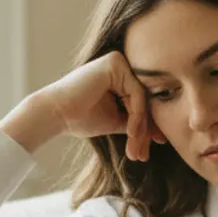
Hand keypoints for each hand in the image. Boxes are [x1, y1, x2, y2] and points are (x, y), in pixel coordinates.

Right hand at [1, 52, 165, 157]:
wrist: (55, 114)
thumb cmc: (81, 118)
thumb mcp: (117, 121)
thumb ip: (137, 123)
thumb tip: (162, 134)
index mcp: (121, 76)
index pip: (143, 104)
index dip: (146, 130)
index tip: (145, 153)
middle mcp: (122, 65)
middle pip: (145, 102)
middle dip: (144, 132)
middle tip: (141, 155)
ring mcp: (119, 61)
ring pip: (143, 100)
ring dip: (140, 129)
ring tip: (134, 150)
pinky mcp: (115, 63)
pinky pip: (137, 94)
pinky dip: (136, 116)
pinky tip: (130, 133)